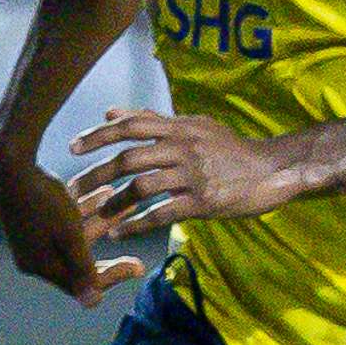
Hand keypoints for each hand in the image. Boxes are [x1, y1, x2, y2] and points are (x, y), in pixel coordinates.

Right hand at [0, 133, 148, 302]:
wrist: (5, 166)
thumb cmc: (41, 202)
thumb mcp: (69, 235)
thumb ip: (83, 268)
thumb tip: (93, 303)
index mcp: (42, 266)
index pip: (82, 284)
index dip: (113, 276)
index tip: (140, 265)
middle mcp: (34, 256)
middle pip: (80, 263)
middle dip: (111, 253)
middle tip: (137, 249)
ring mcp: (32, 237)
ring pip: (76, 235)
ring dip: (104, 220)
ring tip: (128, 205)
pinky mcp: (32, 217)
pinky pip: (65, 219)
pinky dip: (86, 208)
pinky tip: (105, 191)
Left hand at [65, 109, 294, 235]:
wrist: (272, 170)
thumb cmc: (231, 148)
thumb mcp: (195, 125)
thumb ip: (152, 119)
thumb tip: (111, 112)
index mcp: (180, 127)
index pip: (131, 126)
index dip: (98, 135)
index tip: (72, 147)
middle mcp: (184, 148)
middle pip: (129, 159)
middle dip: (96, 175)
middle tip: (72, 190)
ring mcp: (193, 175)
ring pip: (141, 187)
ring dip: (113, 203)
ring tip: (95, 215)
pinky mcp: (203, 201)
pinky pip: (162, 213)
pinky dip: (137, 224)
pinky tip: (121, 232)